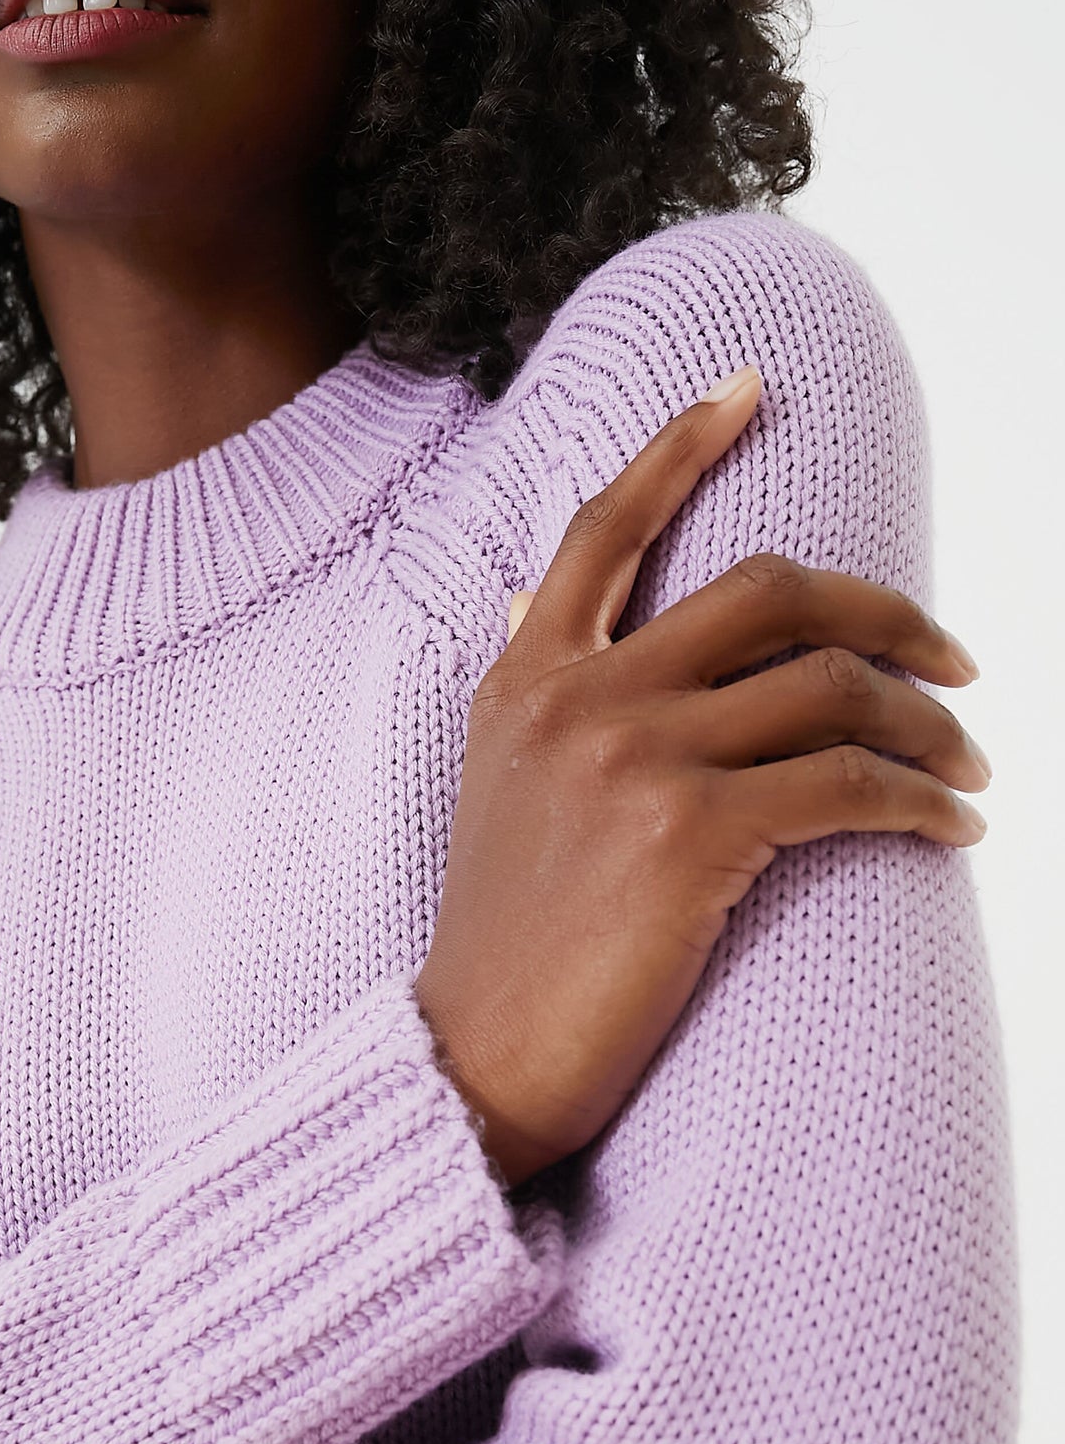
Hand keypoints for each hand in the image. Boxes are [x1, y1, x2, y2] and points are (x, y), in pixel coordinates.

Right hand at [412, 365, 990, 1194]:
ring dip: (929, 723)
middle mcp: (580, 698)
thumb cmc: (503, 944)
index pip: (606, 528)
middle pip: (770, 591)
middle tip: (955, 658)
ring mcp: (636, 760)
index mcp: (527, 678)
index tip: (749, 385)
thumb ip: (531, 685)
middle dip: (888, 613)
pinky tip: (953, 826)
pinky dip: (922, 800)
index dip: (680, 444)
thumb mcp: (495, 787)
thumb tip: (531, 598)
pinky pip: (849, 784)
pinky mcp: (693, 836)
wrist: (476, 1058)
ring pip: (830, 688)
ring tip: (969, 767)